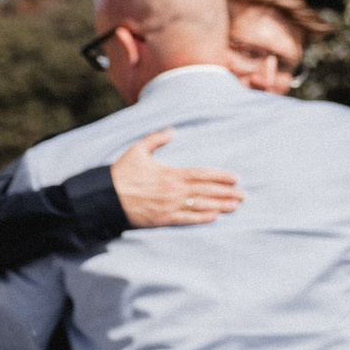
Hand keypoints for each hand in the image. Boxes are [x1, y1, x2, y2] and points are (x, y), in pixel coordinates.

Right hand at [109, 131, 243, 228]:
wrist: (105, 197)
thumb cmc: (121, 173)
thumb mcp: (137, 150)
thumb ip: (156, 139)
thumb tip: (171, 130)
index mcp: (170, 174)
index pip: (202, 175)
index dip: (220, 177)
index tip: (235, 178)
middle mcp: (174, 191)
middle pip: (206, 191)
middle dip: (227, 193)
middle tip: (243, 195)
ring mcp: (169, 206)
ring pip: (201, 206)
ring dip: (220, 206)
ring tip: (235, 206)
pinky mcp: (162, 219)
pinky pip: (187, 219)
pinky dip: (202, 218)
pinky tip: (215, 217)